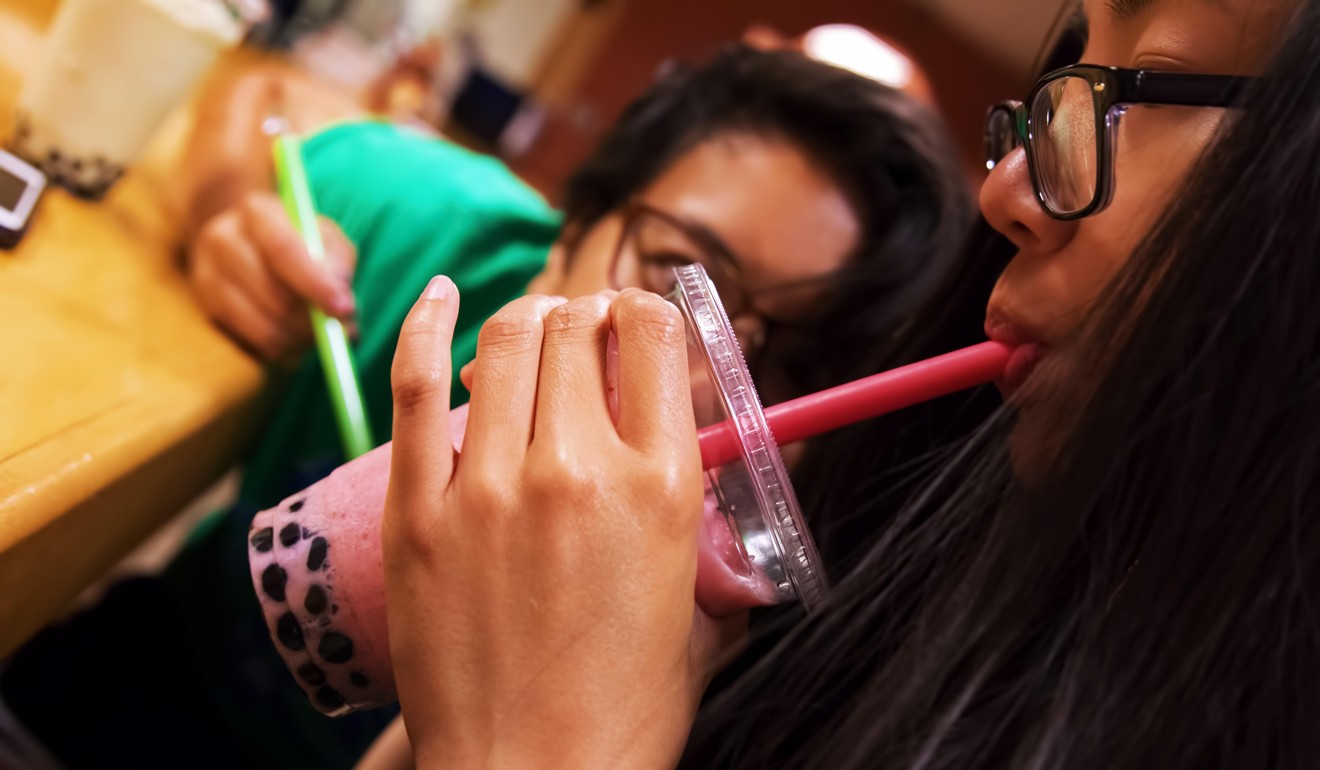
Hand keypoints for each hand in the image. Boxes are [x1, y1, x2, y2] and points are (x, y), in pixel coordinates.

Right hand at [188, 190, 356, 361]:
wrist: (249, 241)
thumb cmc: (301, 241)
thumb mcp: (326, 238)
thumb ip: (340, 263)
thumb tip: (343, 302)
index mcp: (257, 212)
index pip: (282, 249)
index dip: (314, 283)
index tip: (343, 308)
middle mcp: (224, 239)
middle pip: (273, 293)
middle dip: (312, 320)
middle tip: (340, 331)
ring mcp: (210, 276)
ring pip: (264, 326)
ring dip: (301, 339)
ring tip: (320, 334)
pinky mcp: (210, 309)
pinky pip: (255, 344)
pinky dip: (285, 349)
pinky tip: (297, 338)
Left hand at [384, 279, 729, 769]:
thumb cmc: (622, 712)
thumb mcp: (700, 615)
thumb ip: (707, 538)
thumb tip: (701, 489)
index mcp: (661, 487)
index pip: (654, 335)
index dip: (646, 311)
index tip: (634, 323)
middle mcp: (578, 467)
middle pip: (577, 326)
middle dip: (585, 317)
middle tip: (582, 340)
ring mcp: (488, 483)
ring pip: (504, 342)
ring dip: (525, 322)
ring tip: (530, 337)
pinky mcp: (417, 509)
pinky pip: (412, 386)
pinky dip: (427, 326)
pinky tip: (442, 297)